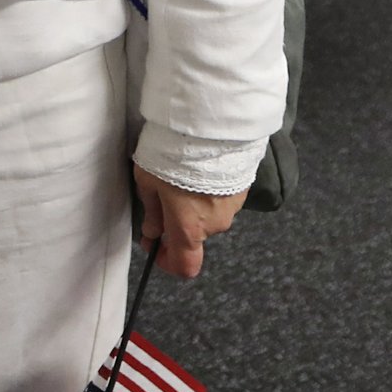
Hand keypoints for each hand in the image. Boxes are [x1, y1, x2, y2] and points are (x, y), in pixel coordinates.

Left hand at [133, 165, 245, 279]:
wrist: (209, 126)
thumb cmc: (173, 155)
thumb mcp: (148, 182)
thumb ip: (152, 212)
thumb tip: (152, 232)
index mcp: (188, 228)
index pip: (184, 265)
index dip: (168, 261)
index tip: (155, 247)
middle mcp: (214, 225)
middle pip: (195, 235)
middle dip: (178, 221)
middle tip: (163, 196)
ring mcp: (232, 208)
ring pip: (209, 215)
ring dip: (196, 204)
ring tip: (183, 175)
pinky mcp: (243, 190)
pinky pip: (222, 198)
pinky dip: (210, 191)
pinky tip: (201, 170)